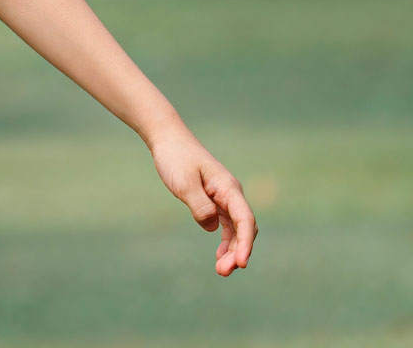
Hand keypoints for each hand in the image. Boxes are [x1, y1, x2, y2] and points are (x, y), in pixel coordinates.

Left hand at [149, 128, 255, 276]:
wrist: (167, 140)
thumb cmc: (175, 158)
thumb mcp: (184, 183)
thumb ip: (199, 206)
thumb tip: (213, 227)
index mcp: (228, 188)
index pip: (245, 220)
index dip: (245, 243)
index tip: (241, 263)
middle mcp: (231, 194)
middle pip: (243, 228)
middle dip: (237, 252)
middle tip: (222, 272)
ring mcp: (224, 197)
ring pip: (236, 229)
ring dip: (231, 250)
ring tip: (221, 270)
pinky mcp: (214, 200)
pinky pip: (226, 224)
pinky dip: (225, 241)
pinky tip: (219, 255)